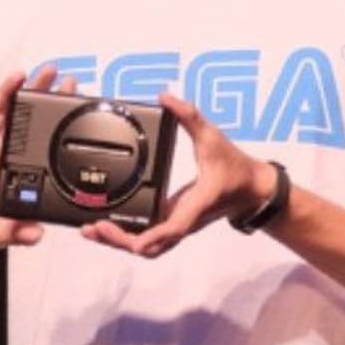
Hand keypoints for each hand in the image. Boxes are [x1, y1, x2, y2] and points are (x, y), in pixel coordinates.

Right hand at [0, 66, 76, 253]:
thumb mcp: (6, 233)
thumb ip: (20, 233)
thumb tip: (37, 235)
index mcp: (22, 166)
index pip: (43, 135)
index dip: (56, 117)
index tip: (73, 98)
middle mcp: (5, 150)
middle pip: (24, 115)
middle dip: (38, 92)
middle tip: (55, 72)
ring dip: (9, 93)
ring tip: (21, 75)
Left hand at [80, 92, 276, 257]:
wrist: (253, 189)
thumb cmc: (234, 167)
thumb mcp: (213, 136)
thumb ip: (190, 116)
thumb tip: (166, 97)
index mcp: (196, 204)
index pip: (175, 227)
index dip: (155, 236)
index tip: (135, 242)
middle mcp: (184, 220)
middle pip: (152, 246)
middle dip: (122, 241)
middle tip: (95, 227)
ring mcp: (179, 224)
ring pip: (148, 247)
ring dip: (121, 242)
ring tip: (92, 230)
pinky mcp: (174, 223)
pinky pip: (149, 237)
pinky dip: (128, 236)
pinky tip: (109, 226)